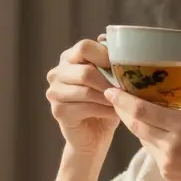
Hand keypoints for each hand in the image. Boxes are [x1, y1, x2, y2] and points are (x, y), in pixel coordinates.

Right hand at [46, 37, 119, 156]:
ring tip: (122, 102)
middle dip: (109, 82)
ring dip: (108, 98)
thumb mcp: (110, 79)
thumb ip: (110, 62)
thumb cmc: (104, 103)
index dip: (105, 56)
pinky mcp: (58, 111)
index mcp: (69, 58)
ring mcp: (54, 92)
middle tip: (126, 90)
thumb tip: (118, 44)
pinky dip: (103, 110)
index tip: (122, 68)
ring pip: (86, 91)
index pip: (84, 47)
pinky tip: (114, 113)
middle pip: (85, 71)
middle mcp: (57, 72)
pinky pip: (85, 107)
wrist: (94, 136)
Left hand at [105, 70, 180, 180]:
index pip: (142, 111)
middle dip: (121, 109)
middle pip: (134, 124)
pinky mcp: (165, 173)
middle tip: (113, 94)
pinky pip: (150, 149)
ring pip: (141, 136)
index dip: (123, 100)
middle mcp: (169, 145)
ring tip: (129, 107)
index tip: (109, 89)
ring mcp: (165, 162)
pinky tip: (152, 128)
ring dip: (133, 122)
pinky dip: (147, 136)